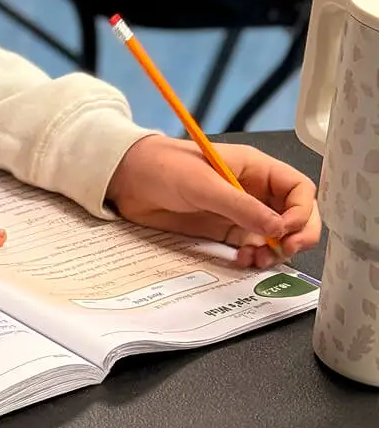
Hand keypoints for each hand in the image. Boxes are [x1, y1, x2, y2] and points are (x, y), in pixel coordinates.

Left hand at [106, 136, 321, 267]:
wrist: (126, 179)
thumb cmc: (162, 166)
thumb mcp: (202, 184)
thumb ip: (240, 206)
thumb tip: (277, 229)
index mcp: (256, 168)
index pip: (299, 189)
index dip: (302, 211)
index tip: (287, 230)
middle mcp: (254, 190)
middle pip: (295, 216)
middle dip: (296, 236)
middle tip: (282, 251)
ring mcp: (240, 212)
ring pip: (275, 237)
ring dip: (274, 252)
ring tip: (256, 260)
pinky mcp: (223, 230)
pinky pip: (251, 247)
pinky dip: (253, 258)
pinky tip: (241, 260)